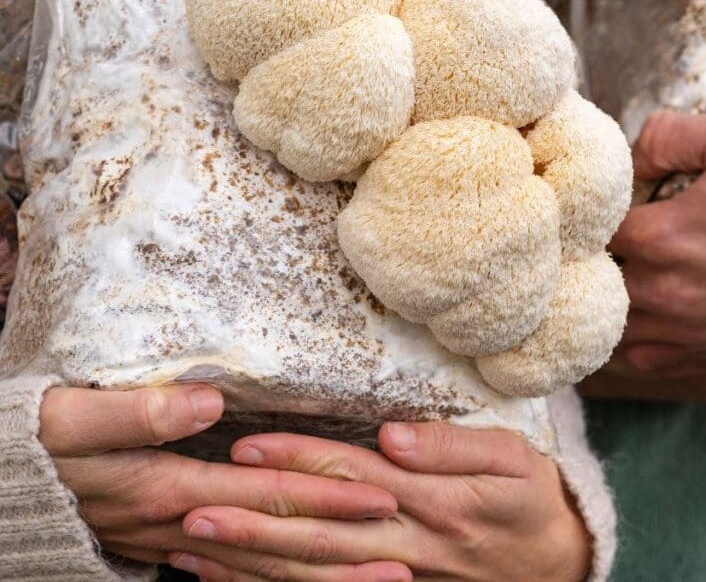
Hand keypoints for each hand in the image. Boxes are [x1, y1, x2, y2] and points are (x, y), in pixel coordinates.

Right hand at [40, 384, 408, 580]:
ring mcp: (181, 544)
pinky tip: (311, 581)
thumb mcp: (75, 418)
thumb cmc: (41, 440)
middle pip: (277, 544)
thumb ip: (139, 411)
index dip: (326, 498)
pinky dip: (278, 578)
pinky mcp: (175, 544)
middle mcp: (185, 526)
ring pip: (264, 567)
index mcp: (172, 490)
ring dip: (322, 576)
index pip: (267, 496)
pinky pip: (238, 571)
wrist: (8, 484)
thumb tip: (206, 402)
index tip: (381, 497)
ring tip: (381, 578)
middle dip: (342, 554)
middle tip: (405, 562)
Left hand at [172, 422, 590, 581]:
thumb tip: (391, 433)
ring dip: (253, 561)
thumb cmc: (532, 499)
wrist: (558, 564)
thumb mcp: (513, 459)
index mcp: (436, 501)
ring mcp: (399, 578)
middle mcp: (409, 545)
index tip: (249, 446)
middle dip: (257, 518)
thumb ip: (452, 446)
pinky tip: (234, 578)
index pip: (353, 475)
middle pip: (321, 532)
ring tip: (194, 546)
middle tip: (195, 505)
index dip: (299, 459)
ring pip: (314, 573)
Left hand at [609, 110, 705, 383]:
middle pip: (594, 279)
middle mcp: (666, 293)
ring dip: (610, 296)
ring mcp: (686, 331)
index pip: (589, 229)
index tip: (598, 201)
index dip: (588, 212)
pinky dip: (636, 335)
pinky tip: (651, 304)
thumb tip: (627, 157)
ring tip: (627, 265)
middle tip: (610, 230)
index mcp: (664, 236)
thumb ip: (668, 134)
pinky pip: (645, 357)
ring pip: (612, 324)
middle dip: (594, 254)